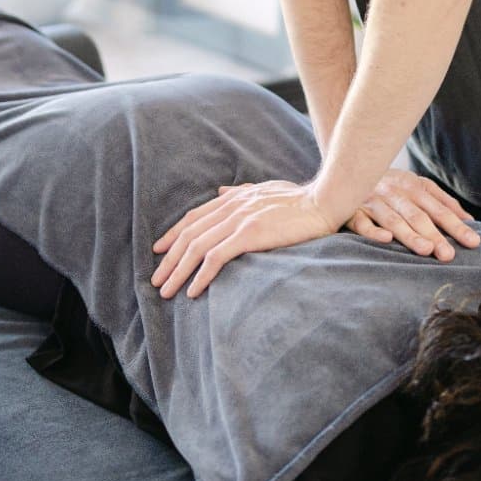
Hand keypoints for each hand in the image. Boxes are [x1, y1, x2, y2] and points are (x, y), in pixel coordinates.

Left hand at [150, 180, 335, 298]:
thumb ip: (241, 191)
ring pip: (198, 247)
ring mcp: (240, 220)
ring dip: (178, 271)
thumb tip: (221, 190)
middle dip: (169, 259)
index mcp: (234, 196)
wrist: (324, 200)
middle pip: (190, 234)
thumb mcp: (266, 189)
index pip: (194, 217)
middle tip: (156, 280)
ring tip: (167, 291)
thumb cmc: (300, 198)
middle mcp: (231, 206)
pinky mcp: (251, 234)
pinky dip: (201, 275)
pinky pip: (217, 257)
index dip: (173, 234)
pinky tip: (194, 290)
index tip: (159, 251)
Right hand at [342, 169, 479, 261]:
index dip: (456, 225)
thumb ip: (443, 202)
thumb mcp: (417, 185)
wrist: (348, 166)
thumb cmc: (390, 184)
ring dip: (409, 234)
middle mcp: (394, 192)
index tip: (473, 242)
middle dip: (435, 235)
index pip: (439, 209)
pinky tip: (385, 239)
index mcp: (412, 186)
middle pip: (417, 216)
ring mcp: (372, 201)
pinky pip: (361, 222)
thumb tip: (470, 220)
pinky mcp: (351, 210)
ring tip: (425, 250)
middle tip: (449, 254)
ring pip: (393, 219)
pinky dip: (372, 231)